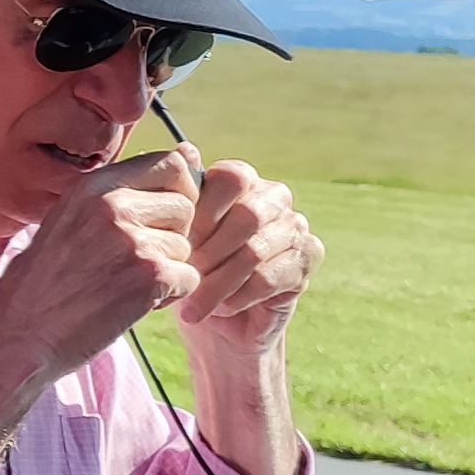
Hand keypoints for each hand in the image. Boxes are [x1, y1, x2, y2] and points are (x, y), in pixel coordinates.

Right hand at [0, 148, 204, 384]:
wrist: (20, 336)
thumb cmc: (44, 284)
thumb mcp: (70, 220)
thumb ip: (125, 191)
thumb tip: (191, 152)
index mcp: (92, 187)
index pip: (169, 163)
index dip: (178, 191)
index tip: (161, 218)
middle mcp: (112, 205)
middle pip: (185, 205)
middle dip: (173, 236)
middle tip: (138, 261)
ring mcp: (130, 239)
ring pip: (187, 246)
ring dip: (168, 270)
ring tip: (126, 286)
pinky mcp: (148, 276)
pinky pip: (190, 279)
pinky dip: (169, 297)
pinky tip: (132, 304)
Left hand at [173, 155, 314, 474]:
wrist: (209, 325)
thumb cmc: (181, 270)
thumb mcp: (169, 235)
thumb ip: (174, 194)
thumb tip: (183, 149)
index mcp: (241, 179)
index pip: (230, 177)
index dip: (201, 211)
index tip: (175, 241)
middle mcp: (274, 198)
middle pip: (248, 216)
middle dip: (208, 251)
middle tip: (183, 275)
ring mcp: (295, 228)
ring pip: (257, 251)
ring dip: (218, 281)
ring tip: (192, 302)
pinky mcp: (305, 263)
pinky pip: (271, 278)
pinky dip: (237, 297)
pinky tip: (217, 311)